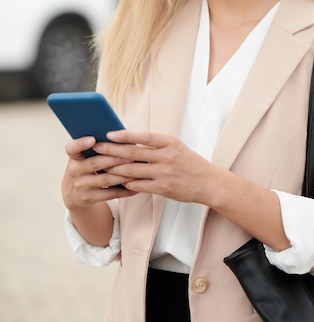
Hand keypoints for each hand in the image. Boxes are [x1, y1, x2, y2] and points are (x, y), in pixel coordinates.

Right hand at [62, 135, 136, 209]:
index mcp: (74, 157)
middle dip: (115, 159)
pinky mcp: (89, 198)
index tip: (92, 139)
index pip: (72, 148)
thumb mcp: (84, 157)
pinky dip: (125, 190)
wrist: (73, 194)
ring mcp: (81, 186)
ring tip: (138, 169)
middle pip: (96, 163)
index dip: (81, 143)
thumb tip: (122, 138)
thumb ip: (97, 148)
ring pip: (106, 179)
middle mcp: (74, 171)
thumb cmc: (86, 167)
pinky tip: (137, 186)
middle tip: (131, 155)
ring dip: (124, 175)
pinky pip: (110, 194)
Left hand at [93, 131, 217, 203]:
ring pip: (132, 170)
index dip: (125, 135)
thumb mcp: (175, 147)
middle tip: (96, 148)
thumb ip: (156, 144)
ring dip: (114, 168)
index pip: (144, 136)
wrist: (208, 183)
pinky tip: (116, 182)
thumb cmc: (189, 163)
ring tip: (101, 166)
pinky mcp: (163, 188)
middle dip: (112, 150)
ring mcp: (164, 173)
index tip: (109, 133)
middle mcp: (167, 157)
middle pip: (133, 153)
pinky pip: (138, 185)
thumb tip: (130, 140)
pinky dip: (126, 183)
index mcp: (170, 143)